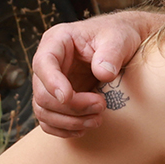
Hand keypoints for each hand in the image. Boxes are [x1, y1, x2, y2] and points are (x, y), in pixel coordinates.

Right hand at [30, 12, 152, 135]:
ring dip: (68, 121)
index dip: (52, 82)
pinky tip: (83, 128)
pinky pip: (49, 120)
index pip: (43, 63)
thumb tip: (103, 74)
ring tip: (97, 119)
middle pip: (42, 92)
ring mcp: (51, 82)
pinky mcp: (58, 98)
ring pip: (44, 110)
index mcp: (57, 40)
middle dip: (70, 106)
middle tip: (100, 106)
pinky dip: (63, 129)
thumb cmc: (118, 35)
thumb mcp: (118, 38)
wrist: (122, 43)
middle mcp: (48, 62)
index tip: (67, 97)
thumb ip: (111, 54)